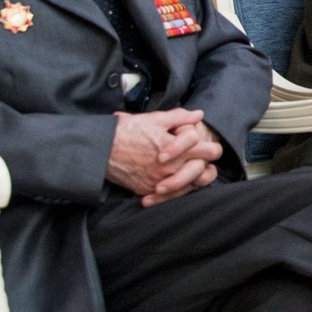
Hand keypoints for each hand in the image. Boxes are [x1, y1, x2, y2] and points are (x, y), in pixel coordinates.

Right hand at [107, 109, 221, 205]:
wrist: (101, 149)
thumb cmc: (127, 131)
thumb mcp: (155, 119)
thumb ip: (180, 117)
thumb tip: (199, 115)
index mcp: (176, 149)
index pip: (210, 152)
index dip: (210, 147)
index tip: (206, 146)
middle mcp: (171, 168)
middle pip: (204, 171)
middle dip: (204, 163)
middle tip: (200, 158)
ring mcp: (160, 181)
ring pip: (191, 186)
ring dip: (193, 177)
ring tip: (188, 168)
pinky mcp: (149, 190)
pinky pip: (171, 196)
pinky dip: (176, 190)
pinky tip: (174, 181)